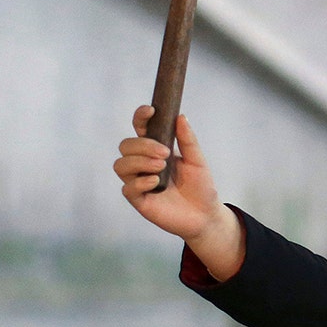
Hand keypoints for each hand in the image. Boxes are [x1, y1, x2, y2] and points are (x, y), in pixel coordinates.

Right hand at [114, 107, 226, 242]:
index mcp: (156, 150)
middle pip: (125, 145)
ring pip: (120, 165)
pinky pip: (127, 188)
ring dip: (139, 161)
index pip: (140, 129)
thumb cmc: (200, 187)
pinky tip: (155, 182)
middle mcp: (143, 164)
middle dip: (142, 145)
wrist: (206, 215)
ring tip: (161, 166)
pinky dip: (140, 181)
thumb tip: (180, 116)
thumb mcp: (197, 160)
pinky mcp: (139, 200)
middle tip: (165, 153)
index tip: (151, 111)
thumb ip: (187, 140)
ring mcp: (139, 182)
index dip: (140, 117)